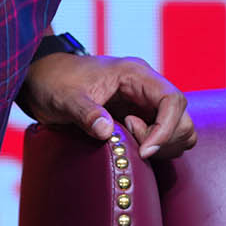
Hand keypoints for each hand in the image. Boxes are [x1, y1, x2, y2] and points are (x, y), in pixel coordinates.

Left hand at [18, 51, 197, 158]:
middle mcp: (146, 87)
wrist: (43, 79)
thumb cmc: (54, 81)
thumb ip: (86, 113)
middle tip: (131, 144)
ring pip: (179, 129)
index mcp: (135, 74)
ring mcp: (145, 103)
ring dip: (161, 145)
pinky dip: (153, 148)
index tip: (145, 151)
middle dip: (164, 139)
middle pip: (182, 117)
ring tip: (127, 141)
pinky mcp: (139, 118)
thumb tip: (106, 132)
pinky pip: (162, 137)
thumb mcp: (65, 98)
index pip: (172, 99)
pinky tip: (127, 146)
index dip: (166, 128)